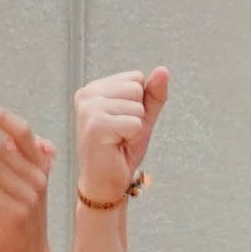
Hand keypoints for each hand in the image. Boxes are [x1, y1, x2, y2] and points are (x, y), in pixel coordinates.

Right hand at [70, 68, 167, 211]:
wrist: (106, 181)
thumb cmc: (121, 149)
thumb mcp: (142, 117)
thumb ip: (153, 94)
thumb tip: (163, 70)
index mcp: (94, 88)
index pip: (136, 78)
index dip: (139, 104)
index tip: (123, 123)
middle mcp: (87, 94)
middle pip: (137, 89)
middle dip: (138, 115)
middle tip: (121, 134)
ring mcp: (89, 109)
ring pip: (137, 106)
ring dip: (134, 128)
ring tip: (118, 140)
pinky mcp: (96, 125)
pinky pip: (135, 123)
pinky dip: (132, 138)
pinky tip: (115, 146)